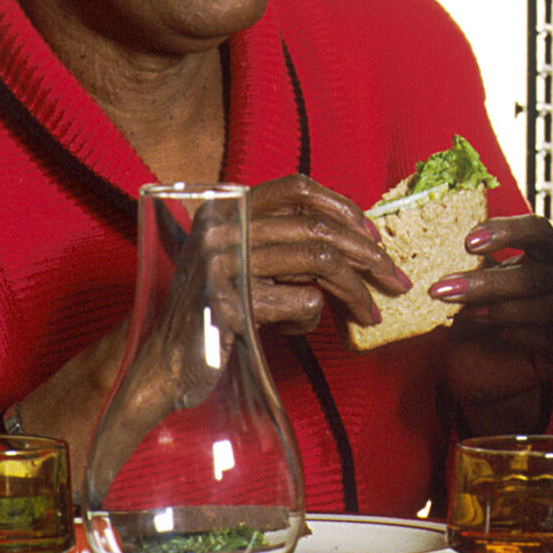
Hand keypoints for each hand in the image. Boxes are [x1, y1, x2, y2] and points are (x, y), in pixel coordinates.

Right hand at [14, 174, 404, 497]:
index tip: (373, 234)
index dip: (343, 207)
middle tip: (395, 280)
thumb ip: (285, 245)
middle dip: (368, 256)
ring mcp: (221, 264)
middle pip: (318, 230)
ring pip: (318, 265)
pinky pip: (298, 304)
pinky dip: (310, 320)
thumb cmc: (212, 314)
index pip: (296, 188)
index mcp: (226, 210)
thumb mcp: (246, 265)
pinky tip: (299, 332)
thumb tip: (358, 239)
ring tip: (371, 313)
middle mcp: (221, 228)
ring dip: (355, 292)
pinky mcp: (226, 304)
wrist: (157, 364)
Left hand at [432, 214, 552, 436]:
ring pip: (552, 304)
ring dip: (505, 310)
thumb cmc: (477, 320)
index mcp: (546, 254)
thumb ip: (470, 273)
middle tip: (445, 289)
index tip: (467, 243)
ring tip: (468, 316)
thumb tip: (445, 259)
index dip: (507, 231)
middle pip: (538, 274)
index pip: (538, 230)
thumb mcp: (470, 291)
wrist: (483, 372)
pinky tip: (502, 336)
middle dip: (488, 283)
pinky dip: (527, 334)